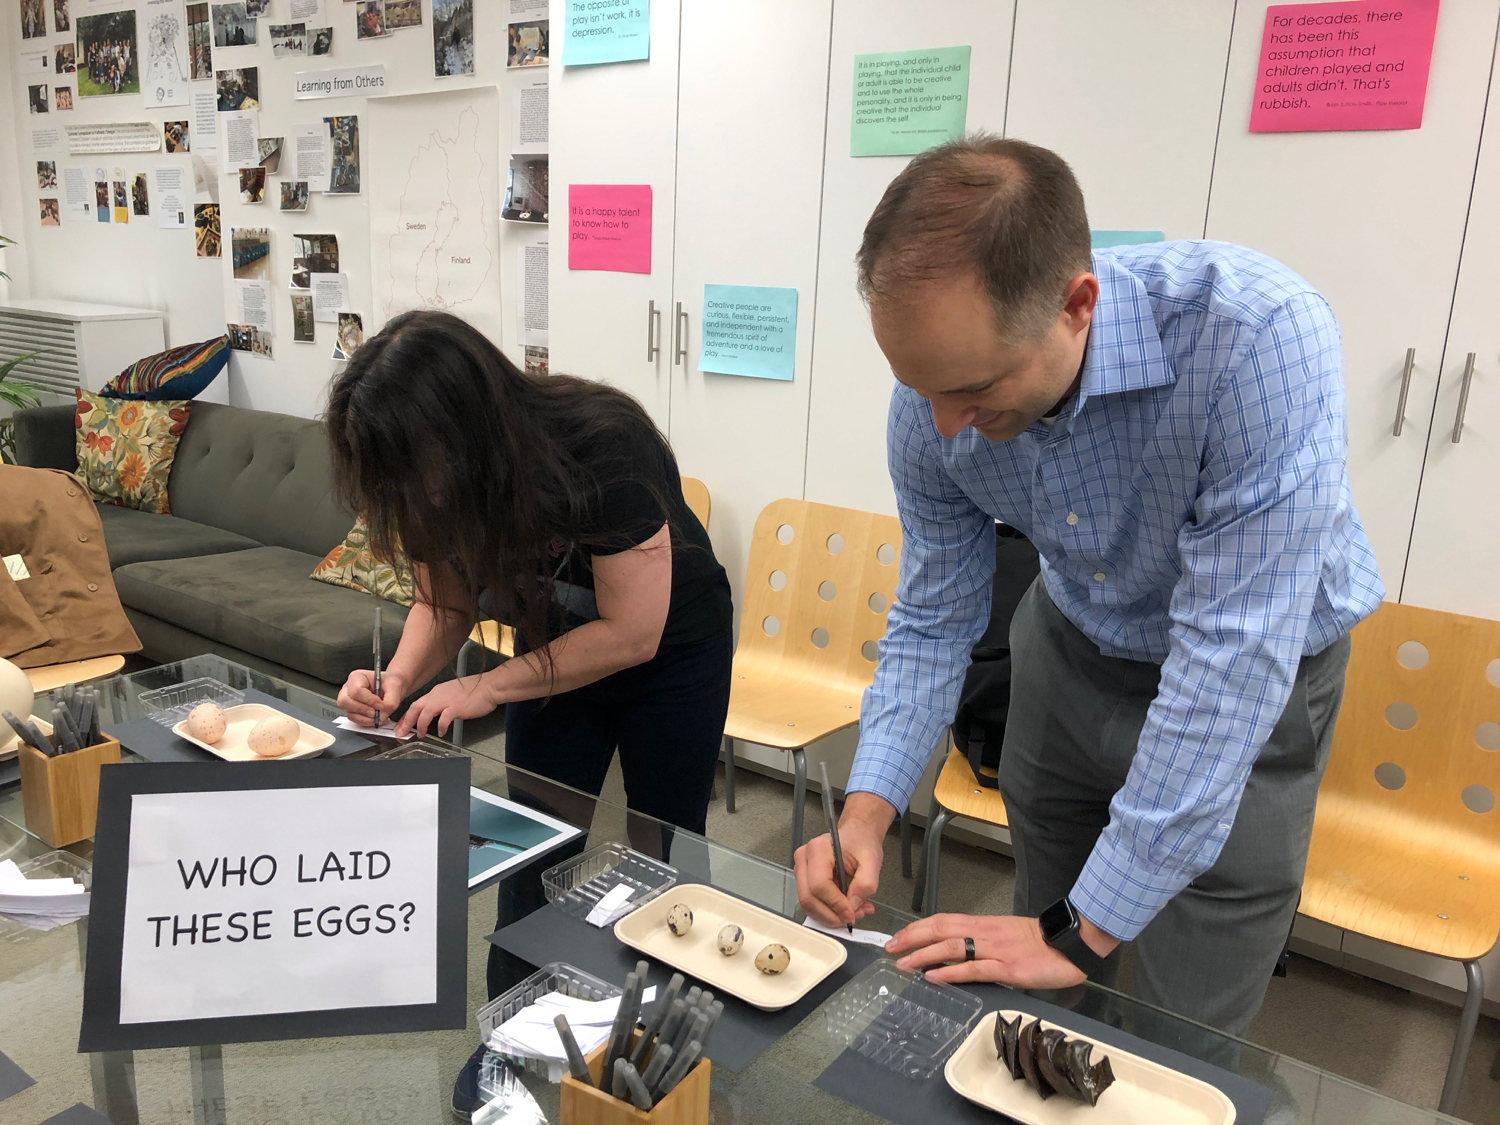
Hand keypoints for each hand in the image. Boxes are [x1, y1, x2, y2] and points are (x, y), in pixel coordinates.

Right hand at [338, 669, 404, 726]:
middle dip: (363, 710)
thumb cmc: (390, 683)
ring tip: (379, 717)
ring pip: (349, 713)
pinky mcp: (352, 711)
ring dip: (365, 718)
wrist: (392, 688)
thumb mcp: (395, 688)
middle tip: (376, 713)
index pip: (356, 690)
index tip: (381, 704)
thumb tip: (382, 715)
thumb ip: (390, 701)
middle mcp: (349, 688)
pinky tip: (377, 719)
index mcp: (357, 677)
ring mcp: (349, 701)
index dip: (369, 700)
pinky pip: (354, 720)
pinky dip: (366, 722)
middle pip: (345, 702)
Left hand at [396, 675, 497, 738]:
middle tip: (401, 733)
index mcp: (437, 692)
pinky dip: (441, 727)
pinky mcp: (456, 707)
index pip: (417, 704)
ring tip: (421, 734)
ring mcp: (446, 700)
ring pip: (425, 713)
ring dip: (421, 725)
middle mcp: (438, 695)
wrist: (489, 686)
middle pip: (416, 708)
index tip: (402, 725)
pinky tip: (442, 733)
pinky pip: (443, 719)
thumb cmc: (475, 691)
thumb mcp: (453, 694)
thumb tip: (437, 713)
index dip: (407, 716)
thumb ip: (443, 702)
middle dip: (406, 722)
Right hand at [794, 792, 892, 926]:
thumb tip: (853, 906)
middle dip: (831, 915)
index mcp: (818, 849)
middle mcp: (803, 858)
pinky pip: (811, 902)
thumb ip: (865, 884)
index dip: (835, 904)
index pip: (820, 885)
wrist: (856, 835)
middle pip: (808, 898)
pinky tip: (846, 909)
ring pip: (808, 904)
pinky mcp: (803, 880)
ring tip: (854, 913)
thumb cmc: (862, 843)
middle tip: (853, 918)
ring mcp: (800, 869)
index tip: (852, 915)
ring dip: (830, 916)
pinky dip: (828, 912)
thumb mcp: (872, 861)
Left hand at [886, 913, 1092, 988]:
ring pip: (950, 946)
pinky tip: (933, 976)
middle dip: (912, 938)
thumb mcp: (1005, 936)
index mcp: (983, 924)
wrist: (1069, 943)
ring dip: (923, 955)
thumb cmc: (1039, 942)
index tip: (899, 936)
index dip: (918, 928)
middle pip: (939, 929)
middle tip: (890, 947)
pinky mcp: (1006, 967)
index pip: (943, 920)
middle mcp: (983, 933)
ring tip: (903, 963)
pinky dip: (950, 972)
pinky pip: (972, 968)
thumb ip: (982, 941)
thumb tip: (958, 952)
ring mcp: (994, 950)